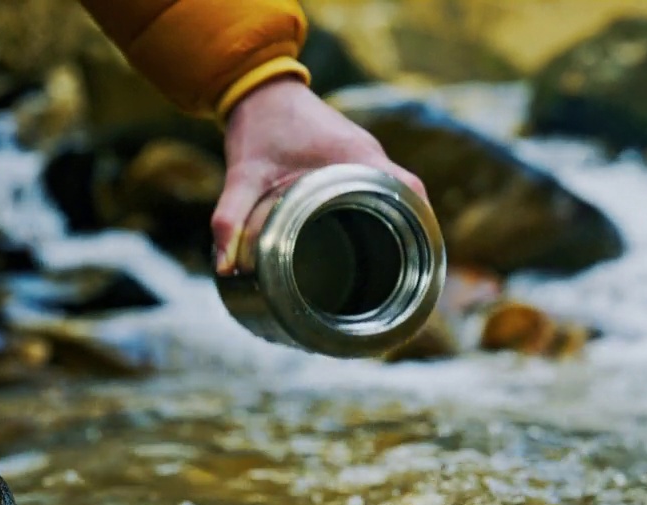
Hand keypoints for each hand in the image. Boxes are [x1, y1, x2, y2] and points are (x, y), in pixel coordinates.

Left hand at [211, 76, 427, 275]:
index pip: (409, 190)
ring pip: (397, 193)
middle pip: (409, 197)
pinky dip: (384, 211)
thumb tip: (224, 265)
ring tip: (396, 265)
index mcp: (356, 156)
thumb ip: (231, 216)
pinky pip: (381, 187)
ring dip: (399, 223)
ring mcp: (364, 154)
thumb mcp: (243, 174)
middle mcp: (369, 154)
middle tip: (405, 274)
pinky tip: (375, 241)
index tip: (422, 258)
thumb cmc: (257, 125)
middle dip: (412, 233)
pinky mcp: (354, 157)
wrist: (257, 88)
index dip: (422, 224)